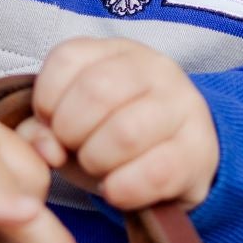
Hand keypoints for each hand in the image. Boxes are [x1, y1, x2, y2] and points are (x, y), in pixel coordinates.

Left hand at [23, 37, 219, 212]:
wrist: (181, 158)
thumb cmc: (115, 134)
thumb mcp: (75, 124)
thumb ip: (45, 129)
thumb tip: (44, 146)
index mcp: (116, 52)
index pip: (66, 59)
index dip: (46, 99)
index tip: (52, 124)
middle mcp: (154, 69)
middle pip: (96, 93)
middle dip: (70, 132)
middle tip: (74, 150)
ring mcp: (182, 106)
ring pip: (126, 133)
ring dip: (97, 162)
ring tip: (98, 170)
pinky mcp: (199, 150)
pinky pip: (155, 173)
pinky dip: (123, 189)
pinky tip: (116, 191)